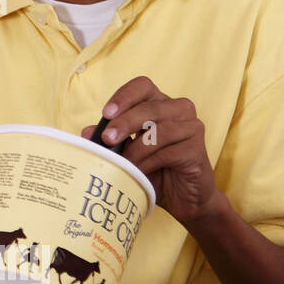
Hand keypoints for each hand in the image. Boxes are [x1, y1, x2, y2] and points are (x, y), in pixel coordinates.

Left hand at [80, 76, 222, 229]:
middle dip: (124, 123)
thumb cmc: (153, 168)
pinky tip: (139, 171)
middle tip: (107, 139)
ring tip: (122, 162)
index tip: (106, 113)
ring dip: (135, 148)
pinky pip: (168, 151)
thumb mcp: (127, 152)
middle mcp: (179, 110)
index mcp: (160, 103)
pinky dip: (148, 162)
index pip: (142, 86)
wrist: (182, 198)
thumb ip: (109, 139)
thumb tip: (86, 132)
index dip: (124, 96)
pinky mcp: (197, 149)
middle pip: (150, 106)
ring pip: (159, 130)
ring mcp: (192, 128)